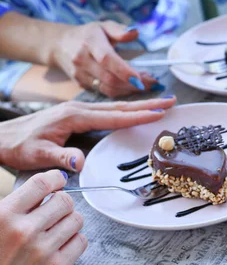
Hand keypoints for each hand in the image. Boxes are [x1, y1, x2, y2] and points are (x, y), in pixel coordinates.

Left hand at [0, 96, 175, 170]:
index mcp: (74, 116)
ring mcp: (78, 110)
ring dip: (139, 105)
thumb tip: (80, 163)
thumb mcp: (35, 155)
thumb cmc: (17, 145)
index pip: (113, 116)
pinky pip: (107, 110)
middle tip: (171, 101)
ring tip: (160, 103)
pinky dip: (125, 110)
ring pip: (115, 107)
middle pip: (120, 106)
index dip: (137, 116)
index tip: (159, 114)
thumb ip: (59, 158)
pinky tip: (133, 111)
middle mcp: (79, 109)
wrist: (0, 136)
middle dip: (147, 104)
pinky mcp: (76, 114)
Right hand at [0, 170, 86, 264]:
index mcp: (3, 216)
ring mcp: (42, 251)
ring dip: (69, 222)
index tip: (58, 181)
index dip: (55, 179)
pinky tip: (60, 246)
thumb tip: (44, 187)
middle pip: (64, 201)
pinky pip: (81, 241)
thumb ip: (15, 207)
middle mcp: (23, 232)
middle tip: (55, 212)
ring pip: (76, 219)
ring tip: (56, 230)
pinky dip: (74, 241)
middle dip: (62, 204)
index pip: (42, 184)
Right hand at [51, 21, 160, 97]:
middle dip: (133, 84)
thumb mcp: (103, 26)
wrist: (60, 45)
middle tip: (153, 83)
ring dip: (129, 90)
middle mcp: (82, 59)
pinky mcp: (81, 84)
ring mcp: (80, 74)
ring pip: (107, 89)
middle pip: (110, 78)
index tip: (143, 78)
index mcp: (90, 42)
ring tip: (146, 86)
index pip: (107, 59)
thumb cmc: (88, 34)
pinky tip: (132, 88)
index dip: (125, 71)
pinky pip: (103, 92)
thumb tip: (135, 32)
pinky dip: (120, 93)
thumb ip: (119, 30)